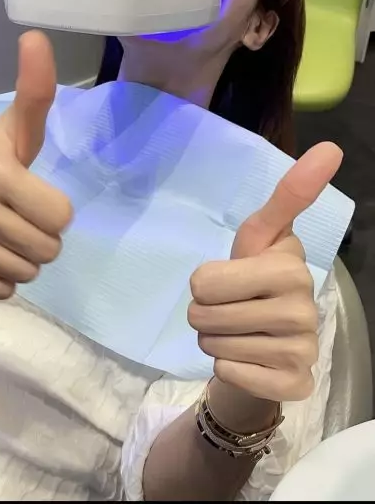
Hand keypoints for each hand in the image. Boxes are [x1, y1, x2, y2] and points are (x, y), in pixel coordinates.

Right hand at [0, 30, 72, 299]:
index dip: (54, 210)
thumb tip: (36, 35)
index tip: (32, 197)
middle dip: (41, 237)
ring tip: (1, 235)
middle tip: (18, 219)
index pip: (61, 216)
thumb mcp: (12, 131)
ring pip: (25, 274)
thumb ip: (34, 92)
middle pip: (47, 249)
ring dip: (22, 259)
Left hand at [188, 142, 342, 401]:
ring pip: (213, 341)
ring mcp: (304, 347)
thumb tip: (329, 147)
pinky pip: (230, 372)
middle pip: (203, 306)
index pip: (214, 273)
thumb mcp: (258, 239)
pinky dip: (227, 368)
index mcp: (291, 264)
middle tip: (225, 309)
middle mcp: (305, 304)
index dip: (211, 277)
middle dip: (202, 310)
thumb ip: (285, 199)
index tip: (265, 244)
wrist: (261, 347)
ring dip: (213, 339)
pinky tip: (247, 360)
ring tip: (235, 332)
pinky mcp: (296, 384)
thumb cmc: (252, 283)